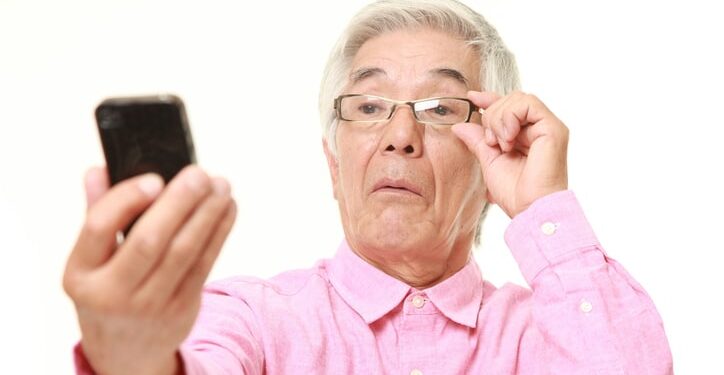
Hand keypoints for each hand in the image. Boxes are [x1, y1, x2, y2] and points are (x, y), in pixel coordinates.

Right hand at [63, 165, 235, 374]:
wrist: (126, 351)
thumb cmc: (107, 291)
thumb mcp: (90, 261)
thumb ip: (96, 213)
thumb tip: (100, 169)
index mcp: (79, 274)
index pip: (99, 228)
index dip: (127, 199)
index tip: (155, 178)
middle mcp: (111, 292)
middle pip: (149, 240)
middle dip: (179, 203)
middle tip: (199, 174)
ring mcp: (149, 304)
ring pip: (184, 252)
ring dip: (207, 214)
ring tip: (220, 185)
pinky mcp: (182, 308)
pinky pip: (204, 264)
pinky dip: (219, 233)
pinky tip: (227, 209)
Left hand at [452, 91, 567, 217]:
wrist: (529, 209)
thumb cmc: (515, 192)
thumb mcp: (489, 161)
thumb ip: (478, 141)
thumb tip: (459, 126)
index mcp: (527, 134)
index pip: (509, 106)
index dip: (490, 99)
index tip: (471, 98)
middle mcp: (540, 128)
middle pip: (511, 99)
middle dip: (492, 116)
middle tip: (491, 142)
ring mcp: (548, 127)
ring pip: (519, 99)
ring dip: (500, 119)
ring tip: (501, 144)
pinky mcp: (554, 128)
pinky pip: (529, 104)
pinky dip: (510, 118)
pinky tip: (509, 139)